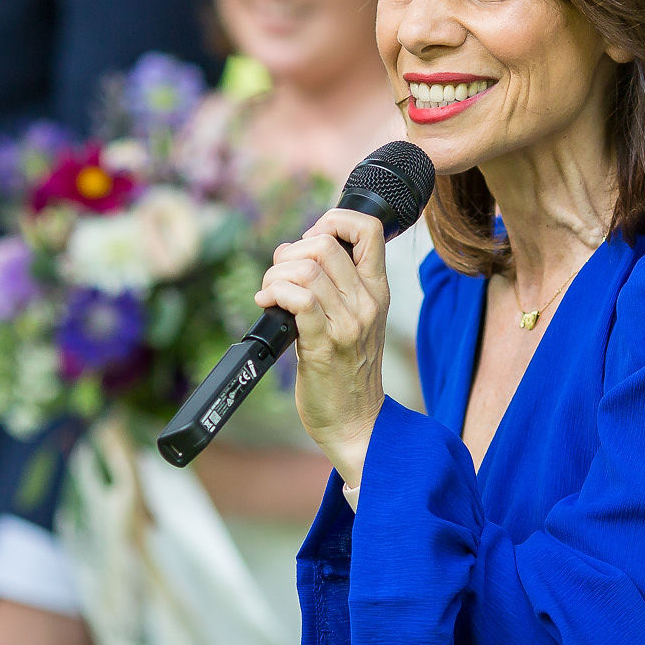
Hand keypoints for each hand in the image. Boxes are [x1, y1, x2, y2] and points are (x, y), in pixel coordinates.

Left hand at [254, 207, 387, 486]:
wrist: (357, 424)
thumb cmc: (348, 371)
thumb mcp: (355, 319)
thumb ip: (335, 284)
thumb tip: (294, 251)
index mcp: (377, 290)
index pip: (368, 228)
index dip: (333, 219)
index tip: (310, 239)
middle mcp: (367, 302)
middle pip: (324, 243)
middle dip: (289, 252)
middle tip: (280, 276)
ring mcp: (348, 324)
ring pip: (306, 269)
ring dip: (275, 275)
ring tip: (270, 293)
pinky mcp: (324, 346)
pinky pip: (298, 301)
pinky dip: (274, 294)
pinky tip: (267, 305)